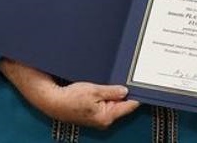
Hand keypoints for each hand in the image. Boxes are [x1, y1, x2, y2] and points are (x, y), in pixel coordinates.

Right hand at [0, 58, 139, 128]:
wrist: (53, 100)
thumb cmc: (70, 97)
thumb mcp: (94, 90)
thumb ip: (112, 91)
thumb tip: (125, 90)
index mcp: (107, 116)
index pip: (129, 105)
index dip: (137, 94)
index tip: (144, 84)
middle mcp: (104, 119)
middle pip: (123, 104)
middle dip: (125, 92)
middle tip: (130, 77)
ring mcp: (99, 116)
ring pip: (114, 102)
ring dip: (115, 92)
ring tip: (116, 81)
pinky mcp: (94, 112)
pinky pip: (106, 102)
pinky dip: (108, 95)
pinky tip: (106, 86)